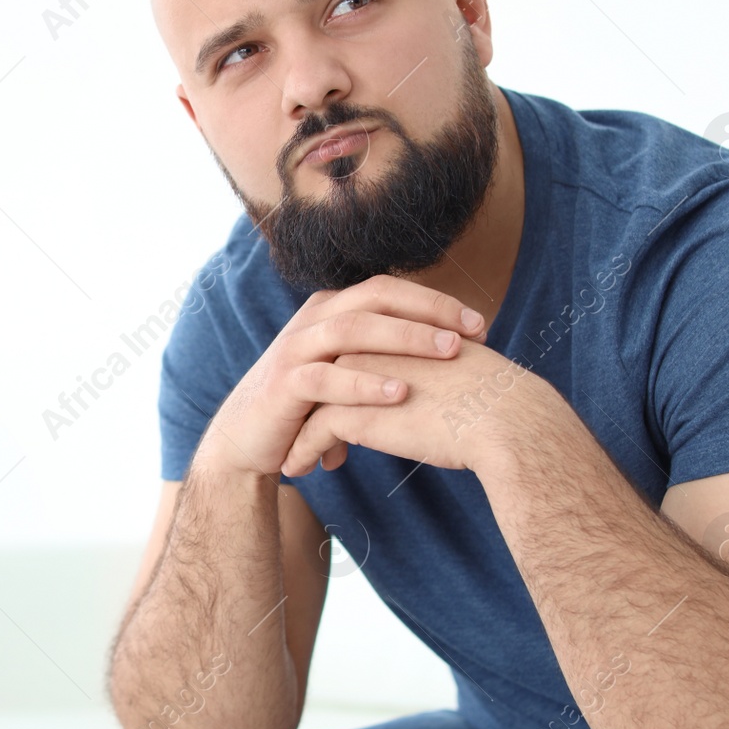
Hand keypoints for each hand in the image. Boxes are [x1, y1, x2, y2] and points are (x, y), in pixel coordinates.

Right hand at [191, 274, 487, 479]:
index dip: (435, 302)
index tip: (480, 325)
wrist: (248, 438)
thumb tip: (450, 354)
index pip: (389, 289)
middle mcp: (313, 320)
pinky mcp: (284, 384)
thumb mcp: (347, 370)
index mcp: (332, 310)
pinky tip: (400, 394)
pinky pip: (326, 378)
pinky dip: (365, 384)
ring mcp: (296, 349)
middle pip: (376, 298)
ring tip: (447, 352)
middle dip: (429, 312)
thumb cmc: (310, 405)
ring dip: (405, 339)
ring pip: (353, 330)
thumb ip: (384, 357)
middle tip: (472, 332)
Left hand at [279, 339, 555, 476]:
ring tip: (297, 459)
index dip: (341, 385)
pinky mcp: (350, 411)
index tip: (335, 410)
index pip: (350, 353)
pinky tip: (300, 469)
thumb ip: (431, 370)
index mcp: (394, 329)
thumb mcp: (455, 370)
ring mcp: (355, 375)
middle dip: (312, 407)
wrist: (506, 420)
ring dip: (298, 432)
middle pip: (323, 374)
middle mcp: (367, 343)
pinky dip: (301, 451)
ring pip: (308, 403)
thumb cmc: (495, 400)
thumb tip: (432, 388)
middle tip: (307, 434)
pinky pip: (310, 432)